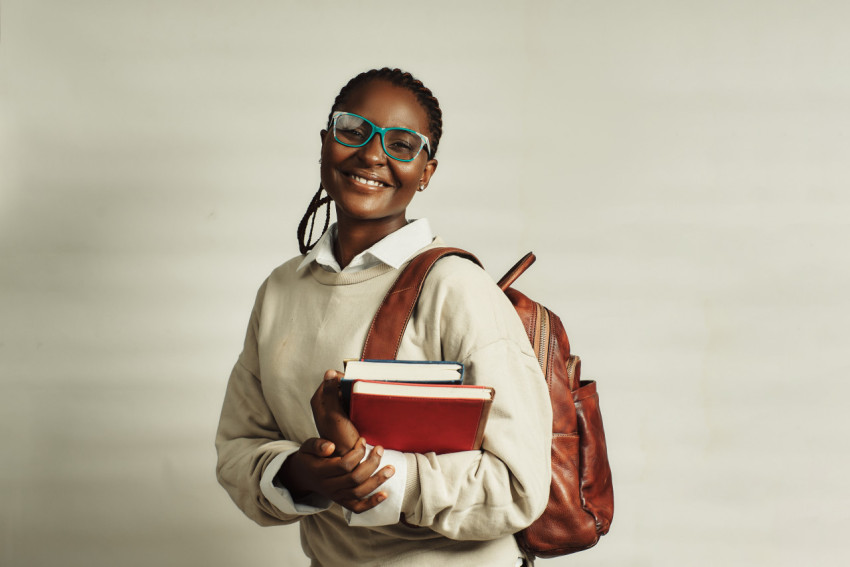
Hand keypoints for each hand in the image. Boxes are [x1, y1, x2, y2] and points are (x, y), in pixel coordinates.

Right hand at [278, 437, 394, 513]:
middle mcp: (328, 487)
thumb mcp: (307, 446)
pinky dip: (372, 503)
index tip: (363, 440)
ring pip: (359, 492)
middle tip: (380, 449)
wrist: (302, 477)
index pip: (344, 465)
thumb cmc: (309, 457)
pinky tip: (385, 494)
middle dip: (371, 463)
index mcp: (319, 471)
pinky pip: (357, 507)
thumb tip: (331, 446)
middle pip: (355, 478)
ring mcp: (335, 496)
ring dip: (377, 481)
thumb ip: (317, 445)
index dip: (357, 452)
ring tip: (390, 468)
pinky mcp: (341, 502)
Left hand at [311, 369, 359, 455]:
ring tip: (363, 400)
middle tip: (360, 392)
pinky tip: (364, 406)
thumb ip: (330, 393)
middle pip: (340, 384)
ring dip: (356, 393)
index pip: (330, 378)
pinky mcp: (345, 414)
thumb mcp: (334, 415)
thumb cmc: (340, 439)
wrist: (349, 457)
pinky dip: (358, 401)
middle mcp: (325, 403)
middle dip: (351, 385)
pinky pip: (352, 400)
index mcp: (319, 400)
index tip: (354, 383)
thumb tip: (329, 372)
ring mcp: (336, 408)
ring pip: (347, 392)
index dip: (343, 378)